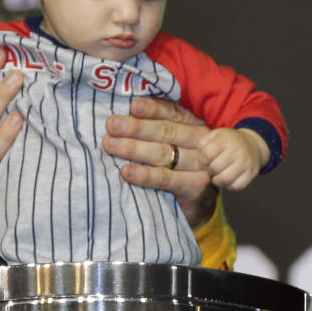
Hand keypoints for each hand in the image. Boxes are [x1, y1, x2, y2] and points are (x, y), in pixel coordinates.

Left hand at [102, 97, 216, 228]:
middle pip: (167, 131)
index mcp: (194, 125)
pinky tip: (125, 171)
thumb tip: (121, 116)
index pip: (173, 112)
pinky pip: (166, 179)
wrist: (202, 205)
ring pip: (163, 153)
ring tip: (109, 144)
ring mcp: (201, 164)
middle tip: (111, 124)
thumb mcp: (173, 144)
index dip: (153, 108)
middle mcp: (200, 142)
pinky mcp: (196, 186)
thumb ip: (155, 128)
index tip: (132, 105)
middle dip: (136, 127)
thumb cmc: (179, 168)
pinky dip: (144, 175)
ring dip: (134, 148)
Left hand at [199, 127, 267, 190]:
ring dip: (218, 180)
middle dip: (210, 170)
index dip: (202, 160)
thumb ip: (203, 143)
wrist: (252, 145)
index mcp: (225, 140)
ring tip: (218, 175)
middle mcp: (237, 151)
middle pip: (214, 168)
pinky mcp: (251, 173)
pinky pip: (236, 186)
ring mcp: (245, 163)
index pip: (207, 155)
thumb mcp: (214, 136)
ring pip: (224, 179)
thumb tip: (200, 157)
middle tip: (213, 167)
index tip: (206, 159)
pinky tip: (228, 179)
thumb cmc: (227, 142)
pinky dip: (229, 186)